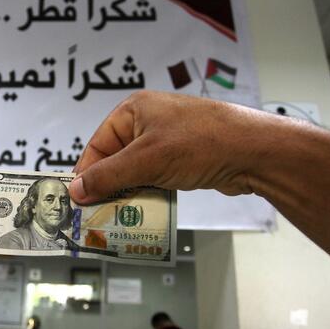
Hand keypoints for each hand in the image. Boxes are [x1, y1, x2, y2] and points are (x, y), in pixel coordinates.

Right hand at [70, 90, 272, 203]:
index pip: (97, 145)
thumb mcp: (146, 160)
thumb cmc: (201, 142)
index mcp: (133, 111)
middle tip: (96, 214)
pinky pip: (154, 179)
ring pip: (135, 173)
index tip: (77, 201)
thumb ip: (108, 176)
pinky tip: (144, 212)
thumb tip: (77, 190)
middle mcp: (147, 123)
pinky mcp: (181, 160)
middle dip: (108, 187)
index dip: (86, 174)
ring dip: (128, 194)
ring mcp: (166, 142)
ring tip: (118, 217)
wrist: (253, 151)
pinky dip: (148, 195)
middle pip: (114, 161)